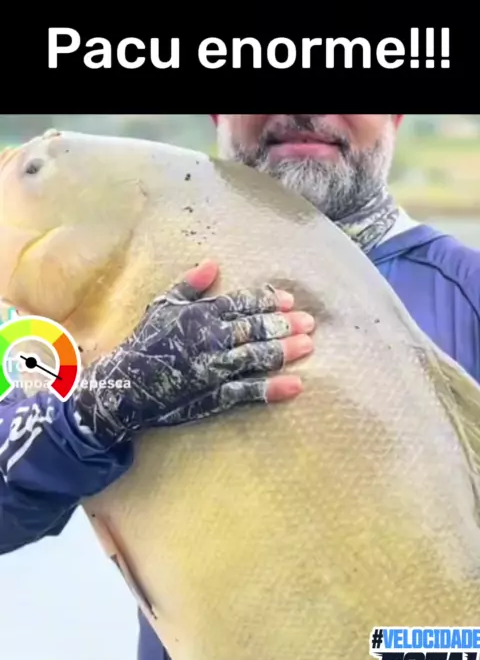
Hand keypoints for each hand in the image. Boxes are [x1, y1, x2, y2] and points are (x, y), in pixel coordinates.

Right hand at [72, 261, 314, 446]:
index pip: (240, 304)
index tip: (288, 300)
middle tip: (309, 322)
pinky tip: (295, 385)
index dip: (266, 301)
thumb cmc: (144, 343)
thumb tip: (213, 263)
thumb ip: (190, 285)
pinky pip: (247, 392)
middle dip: (284, 325)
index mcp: (199, 315)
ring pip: (255, 357)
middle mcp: (210, 340)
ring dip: (284, 351)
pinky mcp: (213, 397)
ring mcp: (213, 369)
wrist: (123, 386)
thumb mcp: (162, 306)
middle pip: (253, 329)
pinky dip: (271, 389)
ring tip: (308, 346)